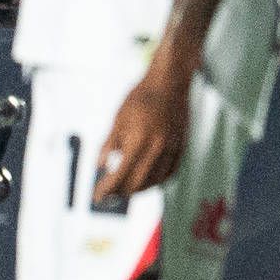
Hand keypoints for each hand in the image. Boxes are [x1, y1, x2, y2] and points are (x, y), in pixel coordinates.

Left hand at [91, 70, 190, 204]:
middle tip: (109, 195)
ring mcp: (172, 149)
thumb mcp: (117, 120)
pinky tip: (148, 181)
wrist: (169, 83)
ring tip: (126, 189)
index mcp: (139, 141)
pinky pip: (170, 173)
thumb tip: (99, 168)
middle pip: (138, 183)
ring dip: (139, 189)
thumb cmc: (140, 98)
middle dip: (121, 192)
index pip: (120, 175)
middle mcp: (157, 149)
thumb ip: (108, 146)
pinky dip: (157, 181)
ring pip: (155, 181)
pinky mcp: (181, 147)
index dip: (107, 189)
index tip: (97, 197)